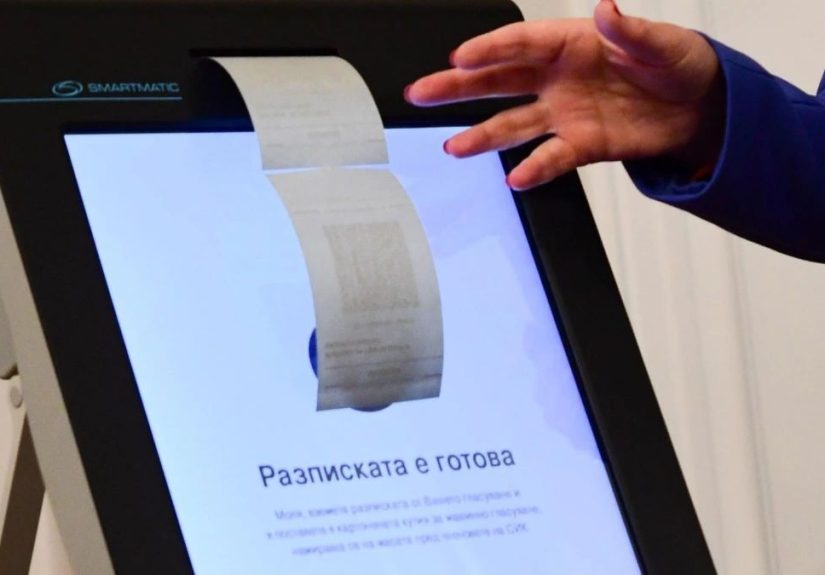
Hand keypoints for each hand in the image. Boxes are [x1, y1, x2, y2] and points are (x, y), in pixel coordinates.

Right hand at [405, 0, 724, 189]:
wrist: (698, 109)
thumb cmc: (678, 64)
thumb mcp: (663, 42)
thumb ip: (630, 30)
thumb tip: (607, 8)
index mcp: (571, 43)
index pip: (521, 44)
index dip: (490, 49)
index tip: (460, 58)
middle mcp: (558, 79)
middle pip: (498, 81)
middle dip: (458, 87)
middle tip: (422, 94)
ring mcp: (564, 114)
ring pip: (513, 124)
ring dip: (483, 136)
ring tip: (454, 147)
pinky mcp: (579, 145)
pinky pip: (551, 158)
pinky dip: (535, 168)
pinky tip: (515, 177)